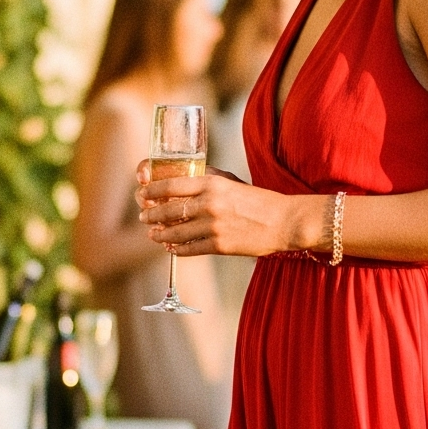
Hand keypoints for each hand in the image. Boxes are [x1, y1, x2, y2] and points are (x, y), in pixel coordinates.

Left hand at [136, 162, 309, 259]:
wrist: (284, 222)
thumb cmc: (259, 200)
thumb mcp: (232, 181)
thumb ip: (208, 179)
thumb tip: (184, 179)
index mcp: (212, 184)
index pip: (171, 186)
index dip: (152, 191)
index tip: (142, 194)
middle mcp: (210, 204)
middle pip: (169, 210)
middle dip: (151, 215)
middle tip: (144, 217)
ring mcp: (214, 227)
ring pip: (176, 233)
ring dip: (160, 235)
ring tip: (153, 234)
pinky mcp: (220, 246)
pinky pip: (191, 249)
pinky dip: (177, 249)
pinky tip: (171, 248)